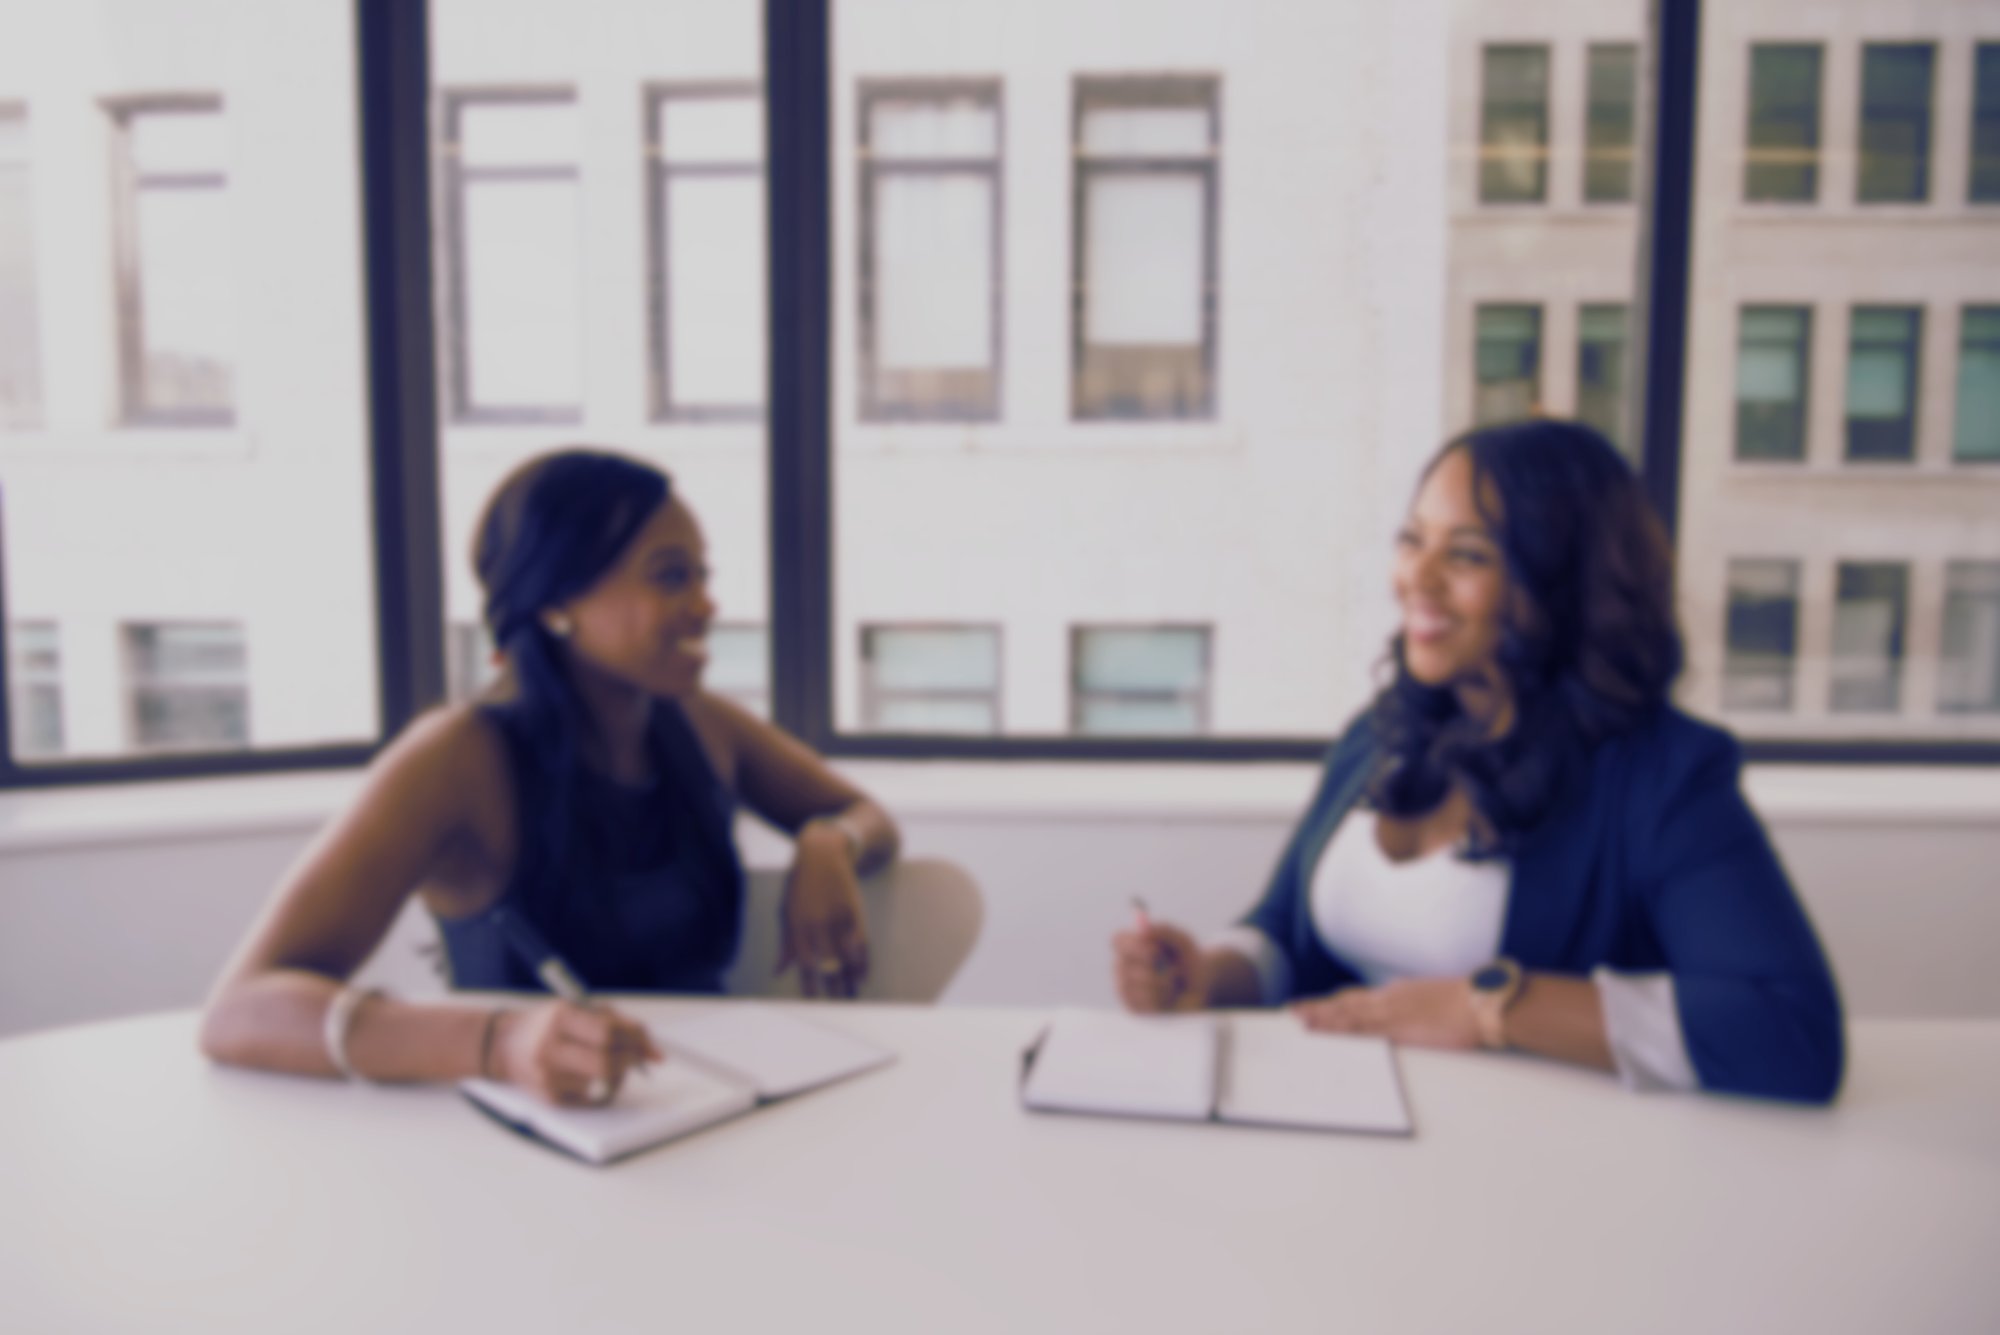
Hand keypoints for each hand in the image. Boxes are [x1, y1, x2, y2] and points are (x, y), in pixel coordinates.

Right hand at [492, 1000, 661, 1105]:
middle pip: (606, 1063)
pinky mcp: (549, 1099)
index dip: (636, 1042)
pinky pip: (592, 1100)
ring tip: (611, 1064)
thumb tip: (654, 1051)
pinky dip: (602, 1089)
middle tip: (637, 1059)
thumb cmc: (550, 1024)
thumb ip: (616, 1022)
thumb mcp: (577, 1009)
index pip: (607, 1033)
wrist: (503, 1045)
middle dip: (630, 1062)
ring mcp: (547, 1077)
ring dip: (618, 1076)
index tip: (652, 1050)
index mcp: (559, 1018)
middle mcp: (549, 1048)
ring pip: (602, 1083)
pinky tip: (593, 1077)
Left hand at [778, 822, 869, 998]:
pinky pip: (861, 943)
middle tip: (837, 1005)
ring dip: (850, 980)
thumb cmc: (800, 885)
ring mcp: (838, 918)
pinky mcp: (855, 912)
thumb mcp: (786, 911)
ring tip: (851, 997)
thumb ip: (786, 943)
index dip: (810, 985)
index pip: (805, 963)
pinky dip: (862, 962)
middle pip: (828, 964)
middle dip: (833, 987)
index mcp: (798, 925)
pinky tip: (861, 976)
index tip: (815, 1001)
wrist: (824, 853)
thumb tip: (778, 971)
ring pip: (847, 957)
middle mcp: (819, 923)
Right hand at [1111, 920, 1208, 1012]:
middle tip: (1172, 969)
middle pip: (1122, 964)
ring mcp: (1125, 987)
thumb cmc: (1187, 960)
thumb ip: (1165, 931)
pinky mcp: (1133, 1006)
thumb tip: (1145, 930)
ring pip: (1135, 984)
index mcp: (1131, 945)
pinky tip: (1169, 995)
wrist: (1199, 988)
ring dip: (1161, 982)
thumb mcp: (1182, 941)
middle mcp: (1123, 965)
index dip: (1133, 944)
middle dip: (1151, 968)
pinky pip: (1142, 1002)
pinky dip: (1162, 997)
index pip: (1118, 941)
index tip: (1155, 950)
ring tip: (1174, 981)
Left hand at [1292, 977, 1480, 1049]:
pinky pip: (1365, 1032)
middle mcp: (1387, 1000)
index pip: (1354, 998)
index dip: (1331, 1002)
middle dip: (1317, 1009)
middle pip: (1344, 1004)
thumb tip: (1398, 1006)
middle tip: (1291, 1012)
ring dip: (1323, 1019)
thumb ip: (1409, 1003)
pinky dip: (1344, 1033)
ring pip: (1349, 1016)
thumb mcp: (1428, 997)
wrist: (1480, 1002)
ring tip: (1300, 1022)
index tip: (1310, 1005)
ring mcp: (1392, 1014)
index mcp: (1394, 994)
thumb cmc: (1462, 1003)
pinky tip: (1332, 1036)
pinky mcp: (1400, 1029)